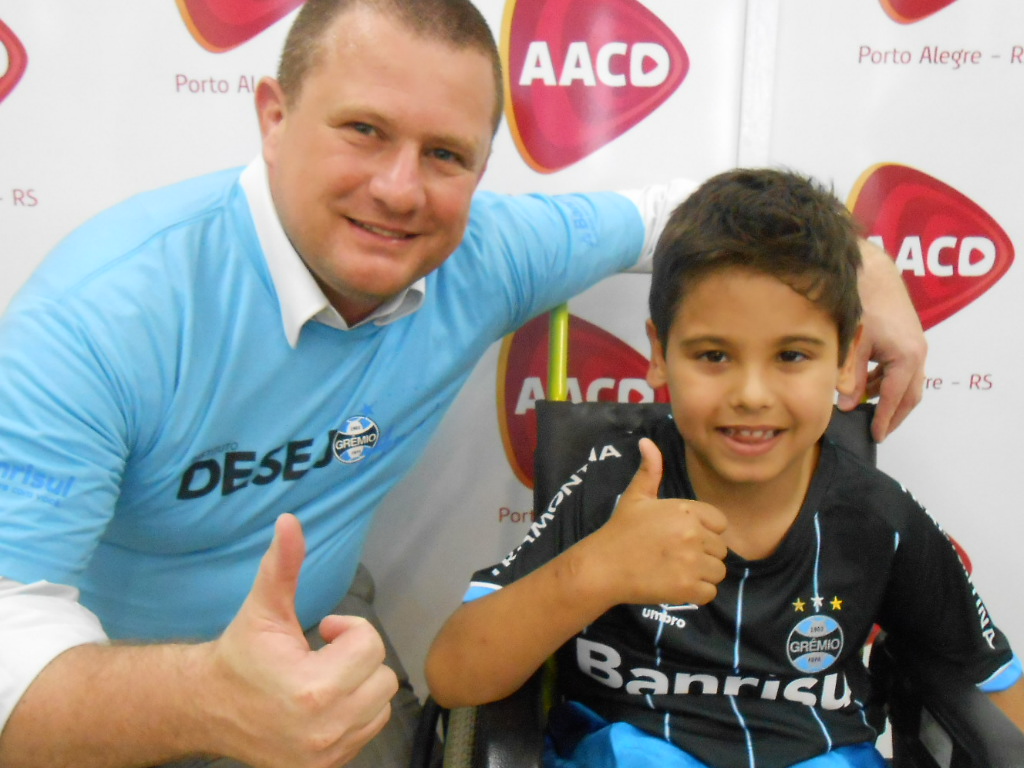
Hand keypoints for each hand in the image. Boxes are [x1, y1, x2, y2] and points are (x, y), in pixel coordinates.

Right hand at [205, 514, 397, 767]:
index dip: (350, 630)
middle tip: (323, 655)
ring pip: (381, 705)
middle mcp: (324, 729)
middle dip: (357, 658)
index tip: (325, 630)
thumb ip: (283, 564)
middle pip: (383, 677)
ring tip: (324, 678)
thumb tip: (290, 521)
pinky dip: (356, 713)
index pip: (370, 646)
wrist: (209, 708)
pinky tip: (324, 703)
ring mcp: (326, 754)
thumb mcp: (263, 607)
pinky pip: (369, 730)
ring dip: (360, 685)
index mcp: (312, 690)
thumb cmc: (241, 655)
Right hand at [590, 438, 727, 606]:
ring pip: (717, 571)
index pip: (720, 523)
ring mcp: (691, 562)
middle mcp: (692, 534)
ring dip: (701, 573)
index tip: (681, 536)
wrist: (602, 567)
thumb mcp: (636, 497)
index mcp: (685, 510)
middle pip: (720, 549)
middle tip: (674, 555)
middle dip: (702, 553)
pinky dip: (696, 592)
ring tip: (676, 570)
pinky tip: (675, 584)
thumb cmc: (620, 530)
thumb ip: (649, 470)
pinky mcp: (687, 588)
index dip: (704, 531)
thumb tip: (646, 441)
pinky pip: (709, 592)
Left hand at [837, 239, 926, 441]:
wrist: (872, 272)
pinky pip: (899, 369)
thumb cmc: (862, 304)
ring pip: (904, 382)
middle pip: (909, 395)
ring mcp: (914, 345)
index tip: (876, 435)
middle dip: (894, 414)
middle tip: (878, 431)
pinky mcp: (906, 338)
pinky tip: (864, 384)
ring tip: (866, 410)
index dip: (885, 419)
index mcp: (906, 357)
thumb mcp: (853, 345)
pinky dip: (885, 380)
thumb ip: (850, 377)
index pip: (895, 398)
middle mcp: (917, 353)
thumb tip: (847, 405)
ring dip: (887, 396)